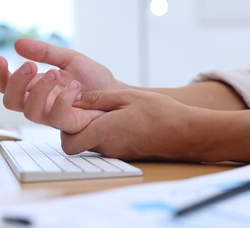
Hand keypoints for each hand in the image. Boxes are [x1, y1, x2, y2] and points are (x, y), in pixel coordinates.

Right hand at [0, 38, 120, 132]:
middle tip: (29, 66)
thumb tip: (18, 43)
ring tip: (55, 73)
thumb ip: (45, 52)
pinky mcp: (70, 124)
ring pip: (30, 112)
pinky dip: (64, 99)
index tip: (1, 58)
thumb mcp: (69, 59)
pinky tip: (75, 87)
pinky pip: (57, 117)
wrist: (116, 93)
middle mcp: (41, 104)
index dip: (0, 76)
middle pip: (11, 102)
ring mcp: (54, 116)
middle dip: (16, 83)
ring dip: (39, 90)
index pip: (8, 87)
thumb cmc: (93, 80)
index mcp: (37, 89)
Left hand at [60, 89, 196, 160]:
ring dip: (92, 128)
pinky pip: (107, 143)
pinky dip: (106, 132)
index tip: (72, 110)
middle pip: (77, 144)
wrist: (185, 133)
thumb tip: (75, 97)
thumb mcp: (126, 97)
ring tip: (106, 110)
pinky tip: (119, 118)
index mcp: (103, 132)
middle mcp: (106, 147)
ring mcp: (116, 152)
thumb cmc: (159, 113)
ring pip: (92, 143)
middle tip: (86, 110)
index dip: (64, 128)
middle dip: (75, 128)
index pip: (68, 143)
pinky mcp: (125, 153)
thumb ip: (98, 98)